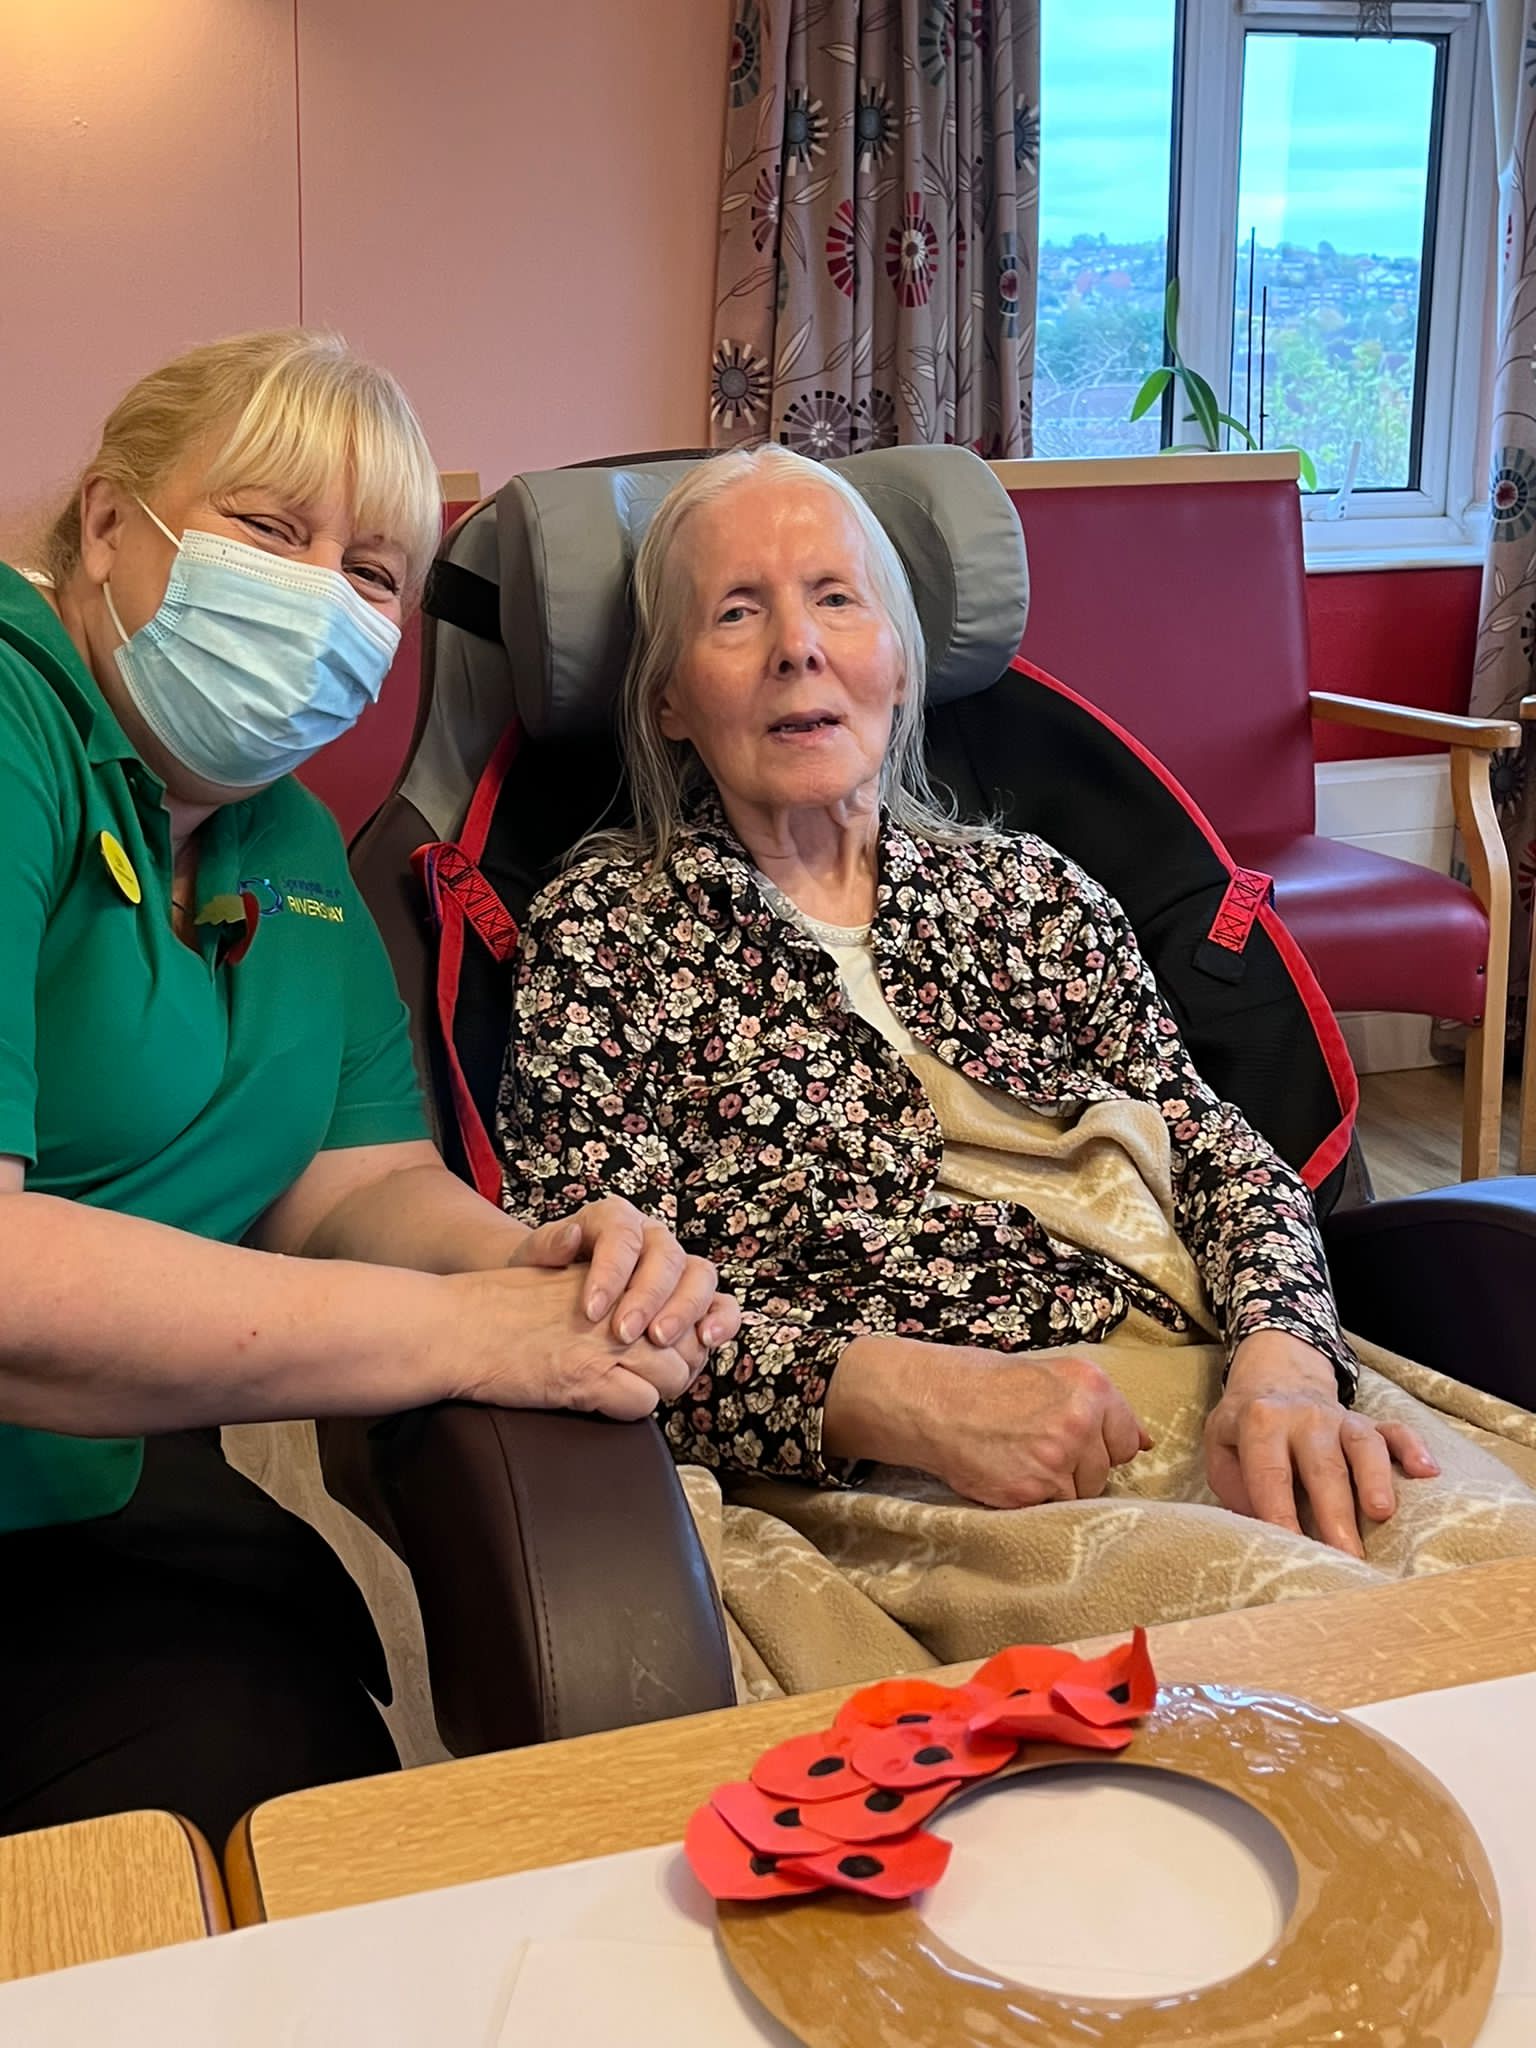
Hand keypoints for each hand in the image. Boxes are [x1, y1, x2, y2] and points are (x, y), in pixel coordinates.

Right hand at [440, 1263, 701, 1421]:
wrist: (456, 1327)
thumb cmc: (500, 1306)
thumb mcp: (564, 1279)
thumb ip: (606, 1288)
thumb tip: (644, 1318)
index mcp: (617, 1272)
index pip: (684, 1300)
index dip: (681, 1330)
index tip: (665, 1344)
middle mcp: (620, 1304)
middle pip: (687, 1342)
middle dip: (675, 1363)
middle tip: (648, 1374)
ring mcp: (607, 1342)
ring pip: (673, 1375)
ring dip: (653, 1388)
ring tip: (623, 1388)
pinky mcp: (588, 1378)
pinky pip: (640, 1405)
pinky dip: (627, 1410)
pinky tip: (600, 1402)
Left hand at [507, 1197, 739, 1368]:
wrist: (554, 1291)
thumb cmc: (544, 1273)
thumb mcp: (533, 1256)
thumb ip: (546, 1245)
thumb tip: (569, 1238)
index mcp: (615, 1218)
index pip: (622, 1235)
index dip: (611, 1272)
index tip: (590, 1310)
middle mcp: (653, 1236)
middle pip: (666, 1256)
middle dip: (647, 1296)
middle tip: (623, 1333)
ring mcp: (679, 1265)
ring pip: (699, 1275)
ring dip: (684, 1310)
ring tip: (658, 1340)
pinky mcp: (696, 1296)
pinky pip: (722, 1301)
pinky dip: (722, 1319)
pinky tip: (707, 1341)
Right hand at [825, 1337, 1150, 1508]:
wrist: (934, 1401)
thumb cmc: (988, 1385)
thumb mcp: (1051, 1375)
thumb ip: (1099, 1407)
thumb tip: (1145, 1442)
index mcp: (1091, 1386)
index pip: (1127, 1440)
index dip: (1100, 1446)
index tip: (1073, 1440)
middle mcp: (1081, 1420)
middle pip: (1104, 1472)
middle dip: (1077, 1468)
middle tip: (1035, 1448)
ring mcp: (1057, 1458)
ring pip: (1080, 1494)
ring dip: (1055, 1487)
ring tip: (1019, 1460)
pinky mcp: (1032, 1490)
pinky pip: (1050, 1509)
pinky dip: (1031, 1500)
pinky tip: (1007, 1474)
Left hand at [1204, 1331, 1439, 1556]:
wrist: (1275, 1378)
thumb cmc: (1245, 1427)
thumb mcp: (1220, 1445)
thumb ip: (1233, 1483)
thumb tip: (1258, 1525)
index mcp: (1261, 1422)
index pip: (1270, 1472)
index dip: (1278, 1511)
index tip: (1291, 1549)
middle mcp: (1306, 1417)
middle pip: (1323, 1464)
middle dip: (1334, 1510)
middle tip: (1345, 1554)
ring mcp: (1341, 1418)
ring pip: (1363, 1444)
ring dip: (1374, 1478)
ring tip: (1382, 1513)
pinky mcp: (1369, 1422)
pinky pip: (1396, 1431)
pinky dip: (1412, 1448)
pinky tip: (1427, 1471)